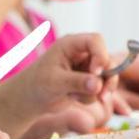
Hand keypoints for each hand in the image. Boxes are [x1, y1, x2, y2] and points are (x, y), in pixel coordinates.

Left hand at [6, 33, 120, 138]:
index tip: (95, 72)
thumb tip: (97, 84)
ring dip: (99, 90)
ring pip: (107, 76)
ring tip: (79, 97)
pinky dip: (91, 97)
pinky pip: (101, 89)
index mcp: (70, 44)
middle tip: (101, 93)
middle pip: (107, 58)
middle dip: (107, 76)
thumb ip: (76, 82)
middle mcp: (82, 53)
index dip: (101, 54)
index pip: (95, 40)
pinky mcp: (89, 81)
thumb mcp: (54, 82)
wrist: (32, 98)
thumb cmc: (38, 84)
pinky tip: (74, 98)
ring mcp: (87, 67)